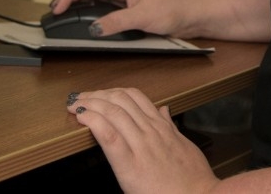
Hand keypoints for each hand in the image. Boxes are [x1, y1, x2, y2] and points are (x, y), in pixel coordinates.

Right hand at [50, 0, 196, 38]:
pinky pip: (102, 3)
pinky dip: (88, 7)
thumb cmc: (175, 8)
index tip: (58, 7)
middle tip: (54, 9)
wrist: (192, 12)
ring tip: (64, 11)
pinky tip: (84, 16)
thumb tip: (94, 28)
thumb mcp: (144, 16)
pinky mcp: (127, 5)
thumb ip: (117, 22)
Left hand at [68, 88, 219, 193]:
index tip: (100, 94)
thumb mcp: (184, 146)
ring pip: (113, 113)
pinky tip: (82, 117)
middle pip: (120, 100)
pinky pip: (110, 137)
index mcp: (162, 127)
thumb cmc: (193, 179)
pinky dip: (94, 122)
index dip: (113, 91)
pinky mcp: (130, 166)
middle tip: (82, 97)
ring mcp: (141, 146)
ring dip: (91, 103)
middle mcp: (151, 132)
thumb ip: (171, 127)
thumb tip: (164, 111)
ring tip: (76, 104)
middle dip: (97, 94)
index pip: (135, 97)